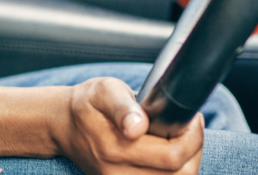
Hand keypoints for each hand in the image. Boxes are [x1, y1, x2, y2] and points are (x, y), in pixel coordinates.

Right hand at [50, 77, 202, 174]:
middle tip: (190, 127)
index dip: (192, 138)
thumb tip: (137, 126)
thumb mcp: (103, 91)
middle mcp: (117, 173)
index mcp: (114, 148)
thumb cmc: (87, 104)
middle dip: (194, 150)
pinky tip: (169, 153)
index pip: (172, 156)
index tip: (192, 118)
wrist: (63, 126)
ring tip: (181, 139)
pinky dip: (172, 171)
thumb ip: (122, 107)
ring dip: (186, 163)